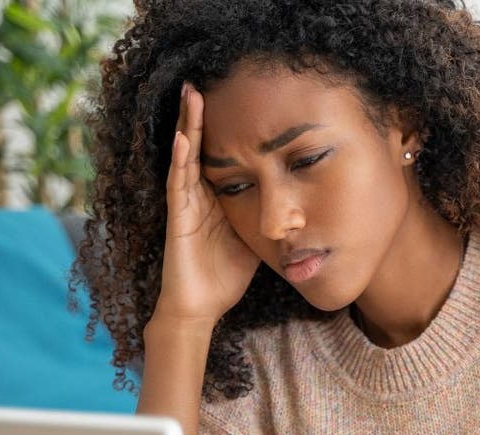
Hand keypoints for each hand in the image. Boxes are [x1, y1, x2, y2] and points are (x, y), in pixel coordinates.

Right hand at [154, 82, 261, 325]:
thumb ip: (270, 217)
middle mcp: (198, 195)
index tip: (230, 96)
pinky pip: (178, 184)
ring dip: (188, 126)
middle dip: (200, 114)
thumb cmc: (226, 276)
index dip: (223, 127)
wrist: (202, 309)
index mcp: (217, 197)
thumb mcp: (256, 237)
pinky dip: (181, 160)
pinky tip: (184, 138)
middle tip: (201, 80)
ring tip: (191, 95)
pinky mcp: (177, 219)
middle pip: (199, 146)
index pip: (220, 153)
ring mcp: (185, 205)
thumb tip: (302, 206)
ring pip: (185, 156)